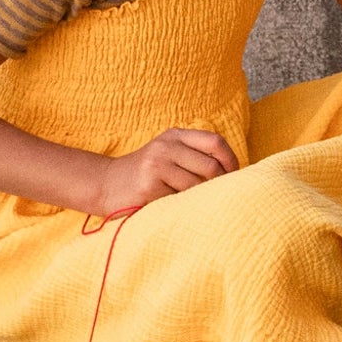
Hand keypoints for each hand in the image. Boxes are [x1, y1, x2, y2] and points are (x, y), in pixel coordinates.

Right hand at [94, 127, 238, 214]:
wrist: (104, 184)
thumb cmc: (145, 173)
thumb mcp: (167, 153)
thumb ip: (193, 154)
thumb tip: (232, 171)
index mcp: (175, 135)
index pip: (215, 141)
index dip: (231, 158)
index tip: (237, 174)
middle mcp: (166, 146)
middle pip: (210, 165)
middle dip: (219, 183)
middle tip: (220, 194)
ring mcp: (157, 164)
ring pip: (196, 184)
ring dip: (199, 196)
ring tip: (194, 202)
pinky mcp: (148, 185)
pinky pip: (178, 198)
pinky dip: (181, 205)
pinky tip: (174, 206)